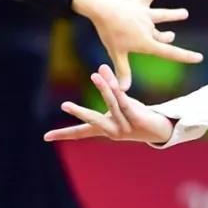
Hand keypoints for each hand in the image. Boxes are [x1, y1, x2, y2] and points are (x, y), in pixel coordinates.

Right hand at [44, 63, 173, 146]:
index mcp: (104, 129)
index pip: (81, 133)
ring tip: (95, 74)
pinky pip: (126, 103)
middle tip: (64, 105)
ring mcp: (125, 126)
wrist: (161, 129)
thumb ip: (110, 91)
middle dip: (80, 113)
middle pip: (93, 121)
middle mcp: (112, 131)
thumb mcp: (119, 105)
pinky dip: (119, 91)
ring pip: (112, 105)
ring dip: (104, 89)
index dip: (64, 134)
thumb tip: (100, 69)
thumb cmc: (136, 116)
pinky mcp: (137, 119)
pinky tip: (114, 81)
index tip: (45, 137)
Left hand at [69, 0, 202, 90]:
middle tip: (170, 37)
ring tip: (184, 14)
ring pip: (163, 15)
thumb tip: (123, 91)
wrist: (102, 7)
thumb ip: (122, 71)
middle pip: (161, 35)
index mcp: (145, 42)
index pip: (169, 52)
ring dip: (173, 15)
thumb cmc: (108, 31)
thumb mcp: (116, 52)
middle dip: (166, 37)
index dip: (185, 56)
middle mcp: (149, 28)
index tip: (200, 58)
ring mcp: (146, 13)